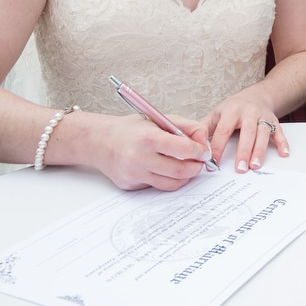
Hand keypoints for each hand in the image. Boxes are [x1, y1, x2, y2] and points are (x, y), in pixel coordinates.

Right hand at [89, 113, 209, 191]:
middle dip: (196, 168)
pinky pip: (156, 186)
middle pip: (179, 171)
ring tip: (186, 167)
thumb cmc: (132, 129)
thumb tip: (205, 142)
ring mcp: (133, 174)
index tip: (204, 152)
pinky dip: (166, 179)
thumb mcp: (160, 119)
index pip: (183, 149)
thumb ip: (187, 127)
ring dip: (184, 177)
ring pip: (170, 184)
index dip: (199, 152)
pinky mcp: (130, 185)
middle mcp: (139, 158)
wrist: (100, 142)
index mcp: (148, 138)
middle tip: (199, 163)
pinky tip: (164, 169)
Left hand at [204, 91, 290, 172]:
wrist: (256, 95)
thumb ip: (204, 128)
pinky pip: (279, 132)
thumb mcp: (216, 113)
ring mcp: (263, 116)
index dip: (218, 147)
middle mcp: (248, 112)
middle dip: (243, 151)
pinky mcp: (274, 121)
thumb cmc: (233, 108)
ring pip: (262, 133)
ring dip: (259, 150)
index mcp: (231, 110)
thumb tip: (194, 143)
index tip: (214, 162)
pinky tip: (283, 153)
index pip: (223, 130)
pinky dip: (282, 142)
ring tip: (255, 165)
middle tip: (240, 169)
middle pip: (247, 133)